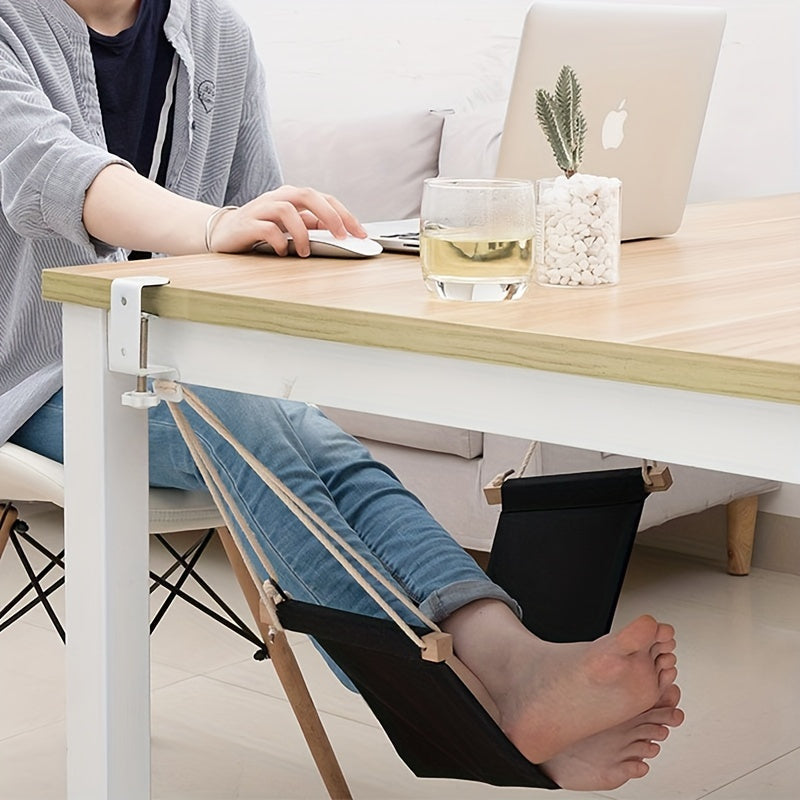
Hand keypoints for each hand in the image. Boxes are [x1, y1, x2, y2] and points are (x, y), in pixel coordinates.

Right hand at [208, 185, 367, 255]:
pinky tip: (281, 253)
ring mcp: (261, 209)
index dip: (344, 214)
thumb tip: (340, 234)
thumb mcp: (291, 227)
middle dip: (329, 215)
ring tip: (304, 253)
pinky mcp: (246, 224)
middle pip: (308, 195)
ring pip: (287, 210)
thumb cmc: (262, 230)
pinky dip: (279, 242)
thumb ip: (312, 226)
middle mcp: (278, 197)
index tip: (360, 233)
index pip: (324, 198)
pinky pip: (267, 228)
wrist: (223, 233)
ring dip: (301, 233)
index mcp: (292, 197)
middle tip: (341, 236)